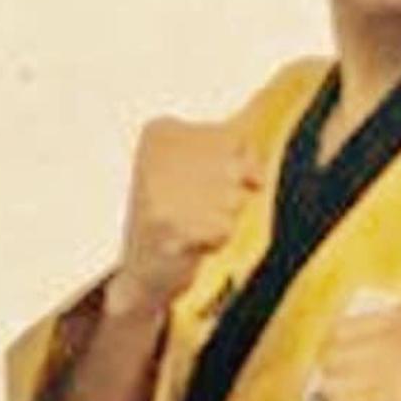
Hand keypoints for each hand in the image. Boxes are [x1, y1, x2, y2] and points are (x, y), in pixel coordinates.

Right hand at [110, 116, 263, 315]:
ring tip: (193, 223)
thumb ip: (241, 154)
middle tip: (196, 209)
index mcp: (160, 131)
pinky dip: (217, 239)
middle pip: (235, 169)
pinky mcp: (167, 224)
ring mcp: (157, 190)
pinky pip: (225, 227)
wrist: (143, 270)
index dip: (237, 168)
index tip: (205, 184)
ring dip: (222, 218)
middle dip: (228, 196)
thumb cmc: (182, 211)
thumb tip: (257, 178)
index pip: (234, 139)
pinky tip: (192, 241)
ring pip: (233, 198)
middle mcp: (154, 152)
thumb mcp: (204, 166)